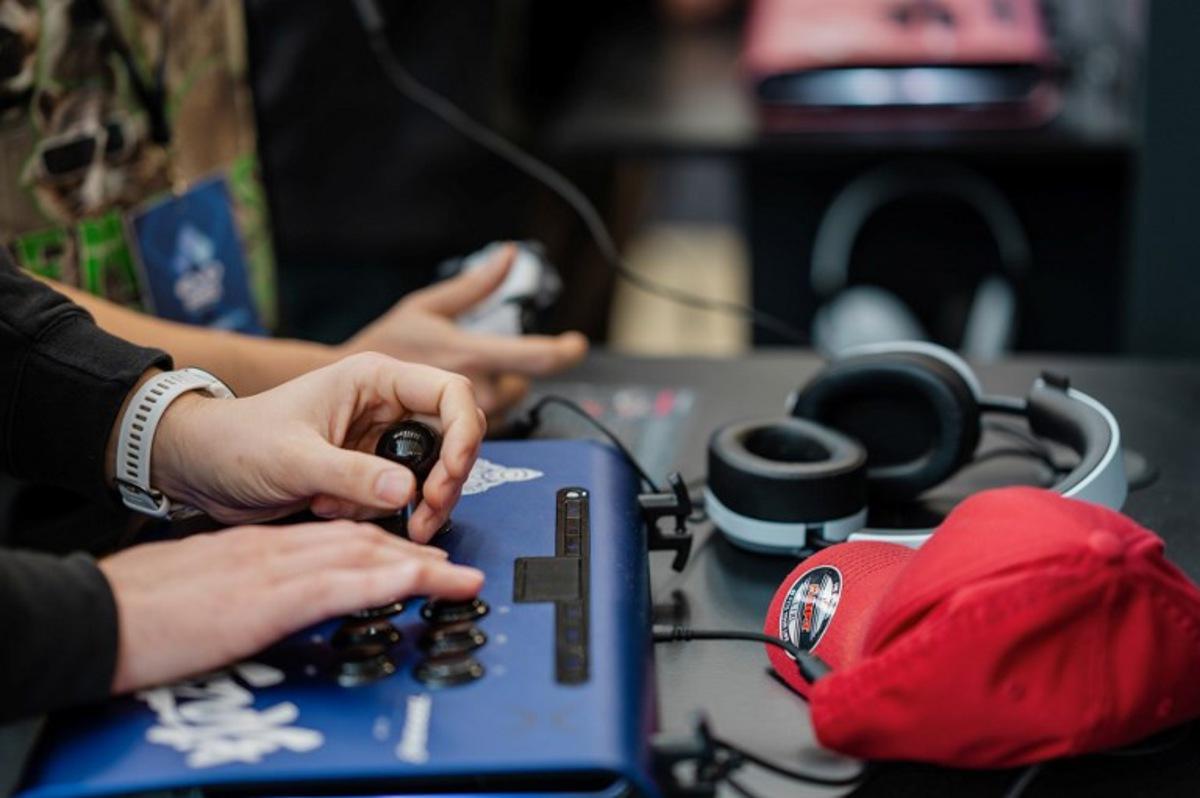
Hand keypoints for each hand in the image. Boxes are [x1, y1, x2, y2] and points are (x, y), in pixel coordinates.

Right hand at [98, 521, 482, 692]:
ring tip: (456, 575)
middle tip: (448, 563)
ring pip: (363, 555)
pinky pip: (343, 583)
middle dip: (409, 553)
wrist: (96, 612)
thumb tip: (260, 601)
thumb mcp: (199, 587)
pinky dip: (389, 580)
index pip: (331, 537)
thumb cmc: (138, 606)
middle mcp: (274, 550)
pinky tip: (420, 582)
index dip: (377, 545)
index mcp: (257, 547)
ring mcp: (275, 570)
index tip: (407, 556)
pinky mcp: (271, 598)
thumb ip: (238, 586)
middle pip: (359, 541)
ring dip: (416, 565)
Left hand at [151, 352, 484, 540]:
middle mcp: (386, 406)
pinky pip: (402, 494)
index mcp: (375, 380)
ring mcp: (381, 439)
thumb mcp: (295, 459)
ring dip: (407, 503)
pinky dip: (380, 512)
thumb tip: (408, 491)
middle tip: (425, 514)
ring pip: (432, 472)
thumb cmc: (237, 443)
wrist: (202, 468)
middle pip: (453, 438)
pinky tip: (335, 510)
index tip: (448, 477)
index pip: (451, 393)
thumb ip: (353, 475)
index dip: (465, 434)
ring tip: (351, 512)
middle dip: (443, 481)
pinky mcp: (371, 470)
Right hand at [344, 244, 587, 420]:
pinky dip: (480, 411)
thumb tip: (508, 256)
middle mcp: (476, 390)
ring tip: (463, 379)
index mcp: (471, 354)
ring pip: (507, 405)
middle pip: (523, 384)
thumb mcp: (426, 306)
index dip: (564, 350)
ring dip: (496, 392)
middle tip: (482, 360)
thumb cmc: (382, 346)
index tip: (576, 343)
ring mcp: (467, 418)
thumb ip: (474, 285)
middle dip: (513, 371)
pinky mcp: (457, 440)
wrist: (347, 393)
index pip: (537, 356)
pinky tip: (454, 401)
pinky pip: (486, 424)